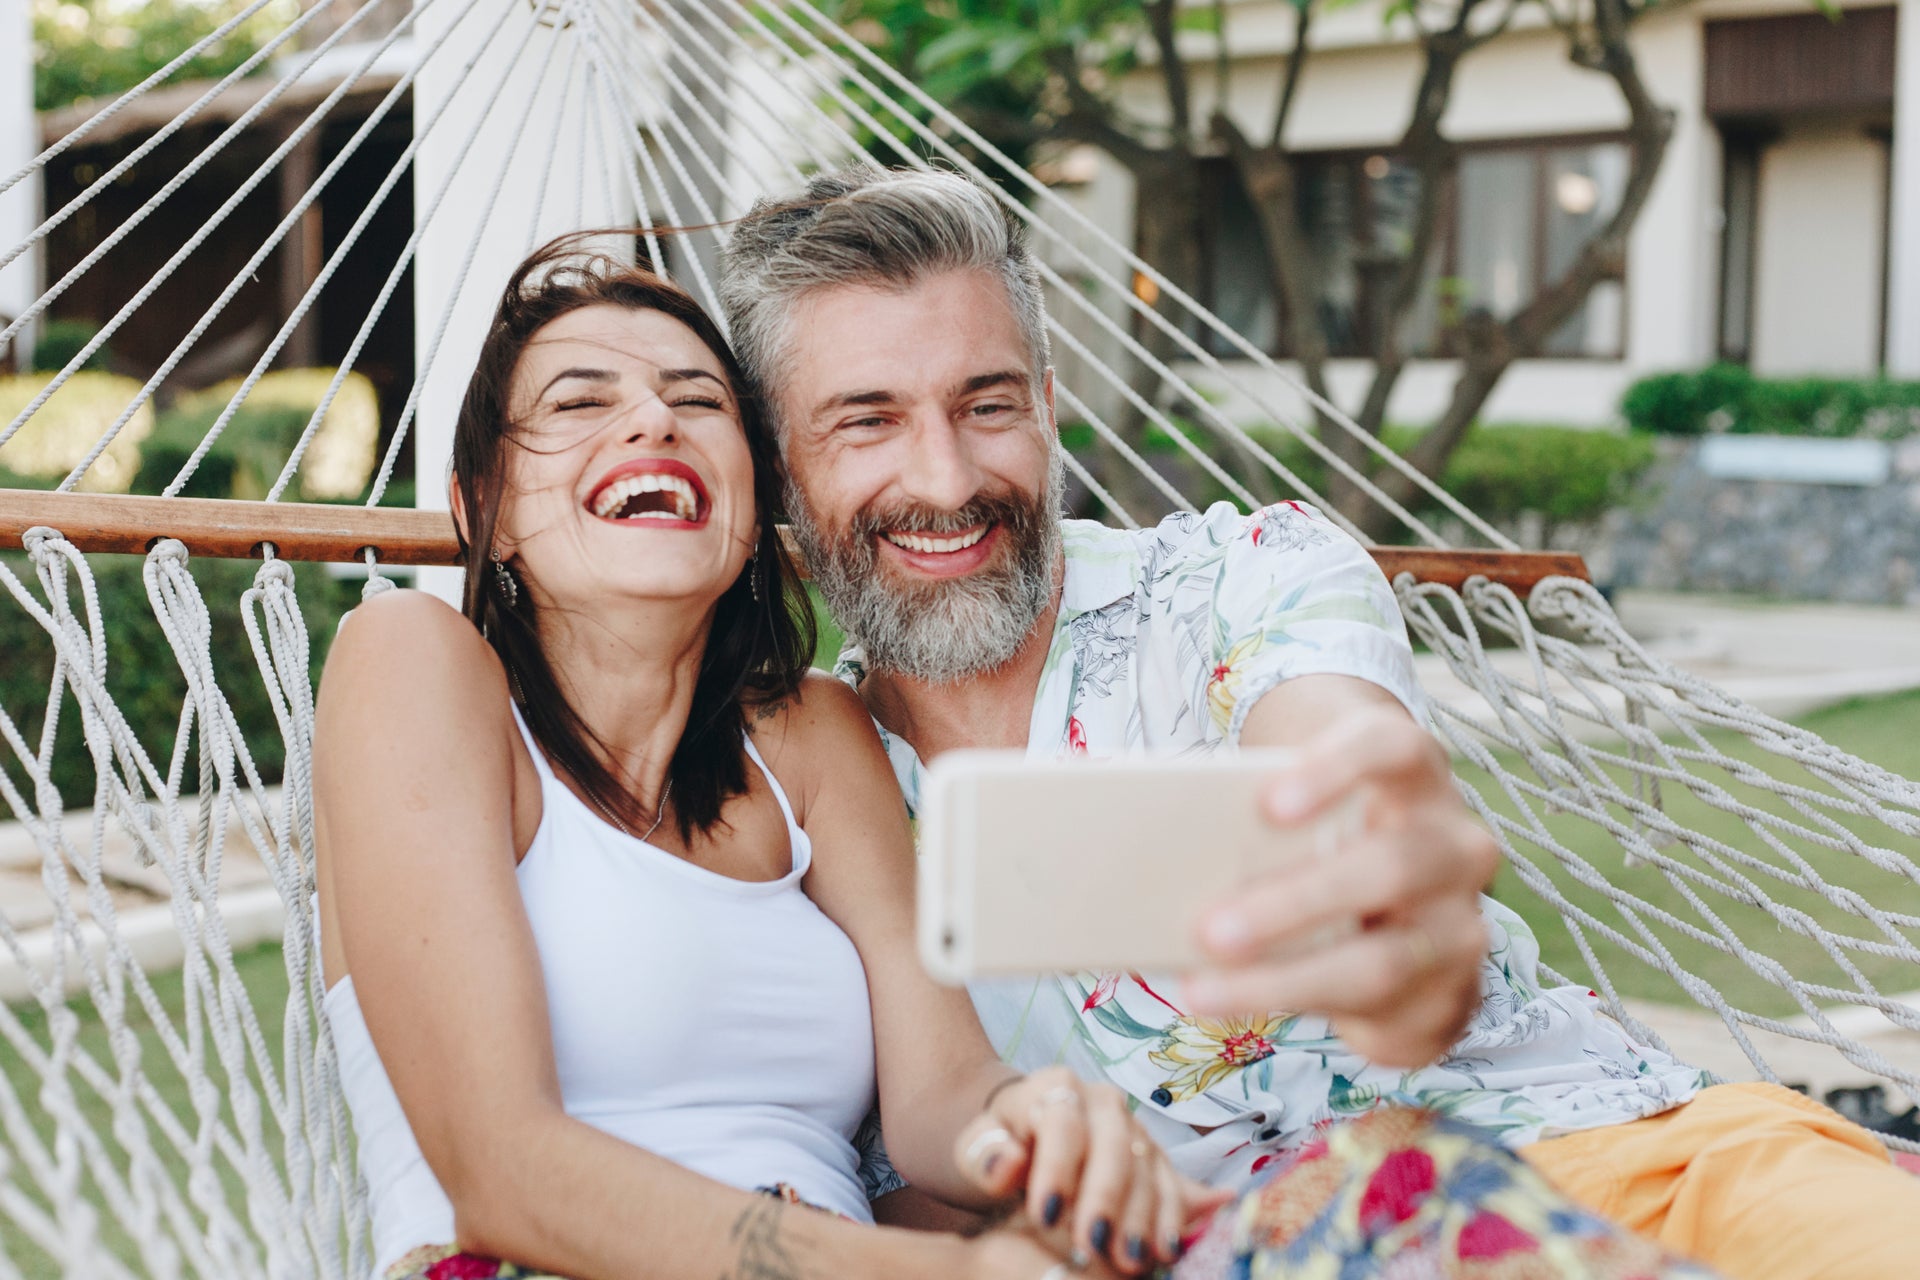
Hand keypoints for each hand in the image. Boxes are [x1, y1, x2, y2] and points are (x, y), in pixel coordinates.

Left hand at [953, 1067, 1227, 1275]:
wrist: (1026, 1133)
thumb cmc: (1001, 1144)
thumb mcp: (978, 1147)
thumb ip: (986, 1154)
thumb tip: (1009, 1163)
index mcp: (1055, 1086)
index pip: (1062, 1125)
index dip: (1057, 1170)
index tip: (1046, 1216)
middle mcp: (1103, 1100)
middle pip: (1113, 1144)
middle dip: (1105, 1197)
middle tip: (1093, 1244)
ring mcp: (1134, 1127)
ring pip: (1146, 1168)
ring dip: (1140, 1216)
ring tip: (1128, 1259)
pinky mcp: (1155, 1155)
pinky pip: (1171, 1184)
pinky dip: (1170, 1219)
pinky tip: (1165, 1250)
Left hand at [1187, 702, 1497, 1067]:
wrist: (1403, 898)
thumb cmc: (1326, 834)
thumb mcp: (1304, 816)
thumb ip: (1256, 824)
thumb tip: (1154, 854)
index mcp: (1414, 774)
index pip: (1391, 748)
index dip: (1335, 770)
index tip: (1267, 804)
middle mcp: (1455, 845)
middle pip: (1390, 866)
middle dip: (1293, 904)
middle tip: (1210, 930)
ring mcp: (1461, 923)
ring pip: (1382, 961)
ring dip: (1283, 980)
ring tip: (1204, 989)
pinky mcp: (1453, 994)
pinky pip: (1382, 1016)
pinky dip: (1303, 1015)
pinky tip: (1246, 1012)